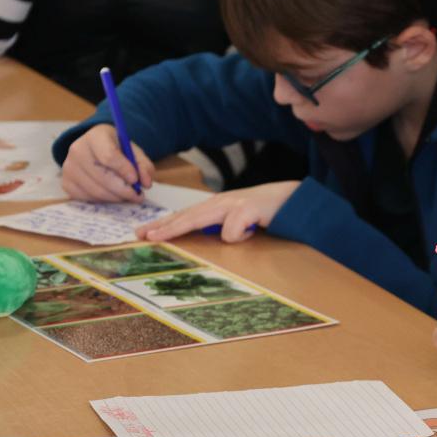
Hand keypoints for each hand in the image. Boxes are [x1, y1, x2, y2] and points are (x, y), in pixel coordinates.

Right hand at [61, 124, 154, 201]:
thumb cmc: (117, 150)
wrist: (96, 149)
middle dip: (124, 190)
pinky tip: (113, 195)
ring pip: (96, 190)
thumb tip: (146, 183)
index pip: (109, 156)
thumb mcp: (134, 152)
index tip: (136, 180)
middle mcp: (77, 149)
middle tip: (138, 195)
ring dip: (116, 197)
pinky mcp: (66, 182)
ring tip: (128, 195)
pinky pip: (87, 198)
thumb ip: (144, 166)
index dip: (124, 170)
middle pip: (102, 177)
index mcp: (96, 136)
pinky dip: (103, 200)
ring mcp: (69, 167)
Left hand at [136, 181, 300, 242]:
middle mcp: (222, 202)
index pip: (186, 215)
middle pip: (186, 216)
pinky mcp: (248, 210)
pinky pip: (232, 231)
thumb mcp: (241, 218)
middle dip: (161, 226)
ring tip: (158, 236)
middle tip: (140, 235)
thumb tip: (210, 237)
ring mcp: (234, 204)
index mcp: (218, 206)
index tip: (143, 233)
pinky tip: (252, 233)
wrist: (296, 199)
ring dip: (176, 228)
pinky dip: (238, 236)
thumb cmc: (267, 211)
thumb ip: (222, 225)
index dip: (164, 224)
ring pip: (198, 218)